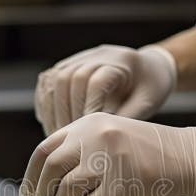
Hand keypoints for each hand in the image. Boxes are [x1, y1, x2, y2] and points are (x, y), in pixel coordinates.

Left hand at [20, 113, 195, 195]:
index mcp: (92, 122)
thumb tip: (52, 184)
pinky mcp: (121, 186)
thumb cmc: (160, 152)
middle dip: (39, 194)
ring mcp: (108, 161)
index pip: (47, 147)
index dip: (31, 174)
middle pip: (50, 168)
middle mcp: (96, 136)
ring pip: (64, 190)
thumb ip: (86, 152)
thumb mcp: (116, 138)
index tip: (27, 192)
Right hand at [34, 44, 177, 135]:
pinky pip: (48, 79)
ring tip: (57, 135)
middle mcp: (97, 54)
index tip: (88, 132)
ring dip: (53, 109)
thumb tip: (101, 141)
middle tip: (69, 138)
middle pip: (70, 77)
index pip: (96, 81)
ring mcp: (80, 57)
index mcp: (121, 60)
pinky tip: (48, 122)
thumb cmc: (151, 87)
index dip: (89, 108)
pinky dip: (45, 102)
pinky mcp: (68, 64)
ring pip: (55, 78)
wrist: (149, 67)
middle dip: (67, 110)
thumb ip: (126, 119)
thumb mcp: (147, 104)